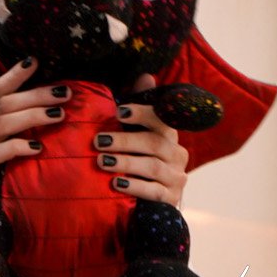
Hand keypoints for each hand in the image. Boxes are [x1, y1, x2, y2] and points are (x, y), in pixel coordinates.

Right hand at [0, 59, 65, 195]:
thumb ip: (13, 117)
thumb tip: (50, 100)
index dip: (14, 74)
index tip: (34, 61)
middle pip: (4, 103)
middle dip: (36, 95)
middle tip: (64, 93)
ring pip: (3, 123)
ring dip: (33, 116)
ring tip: (59, 114)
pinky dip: (17, 147)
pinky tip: (37, 147)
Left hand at [100, 73, 189, 206]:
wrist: (143, 200)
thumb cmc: (135, 158)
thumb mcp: (133, 132)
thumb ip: (136, 108)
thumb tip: (146, 76)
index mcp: (168, 134)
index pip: (161, 119)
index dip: (142, 113)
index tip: (118, 112)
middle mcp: (177, 153)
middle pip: (154, 143)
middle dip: (124, 141)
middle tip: (98, 141)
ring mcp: (176, 177)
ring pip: (153, 166)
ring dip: (126, 162)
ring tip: (102, 161)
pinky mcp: (171, 198)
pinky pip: (154, 191)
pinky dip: (135, 186)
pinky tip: (116, 183)